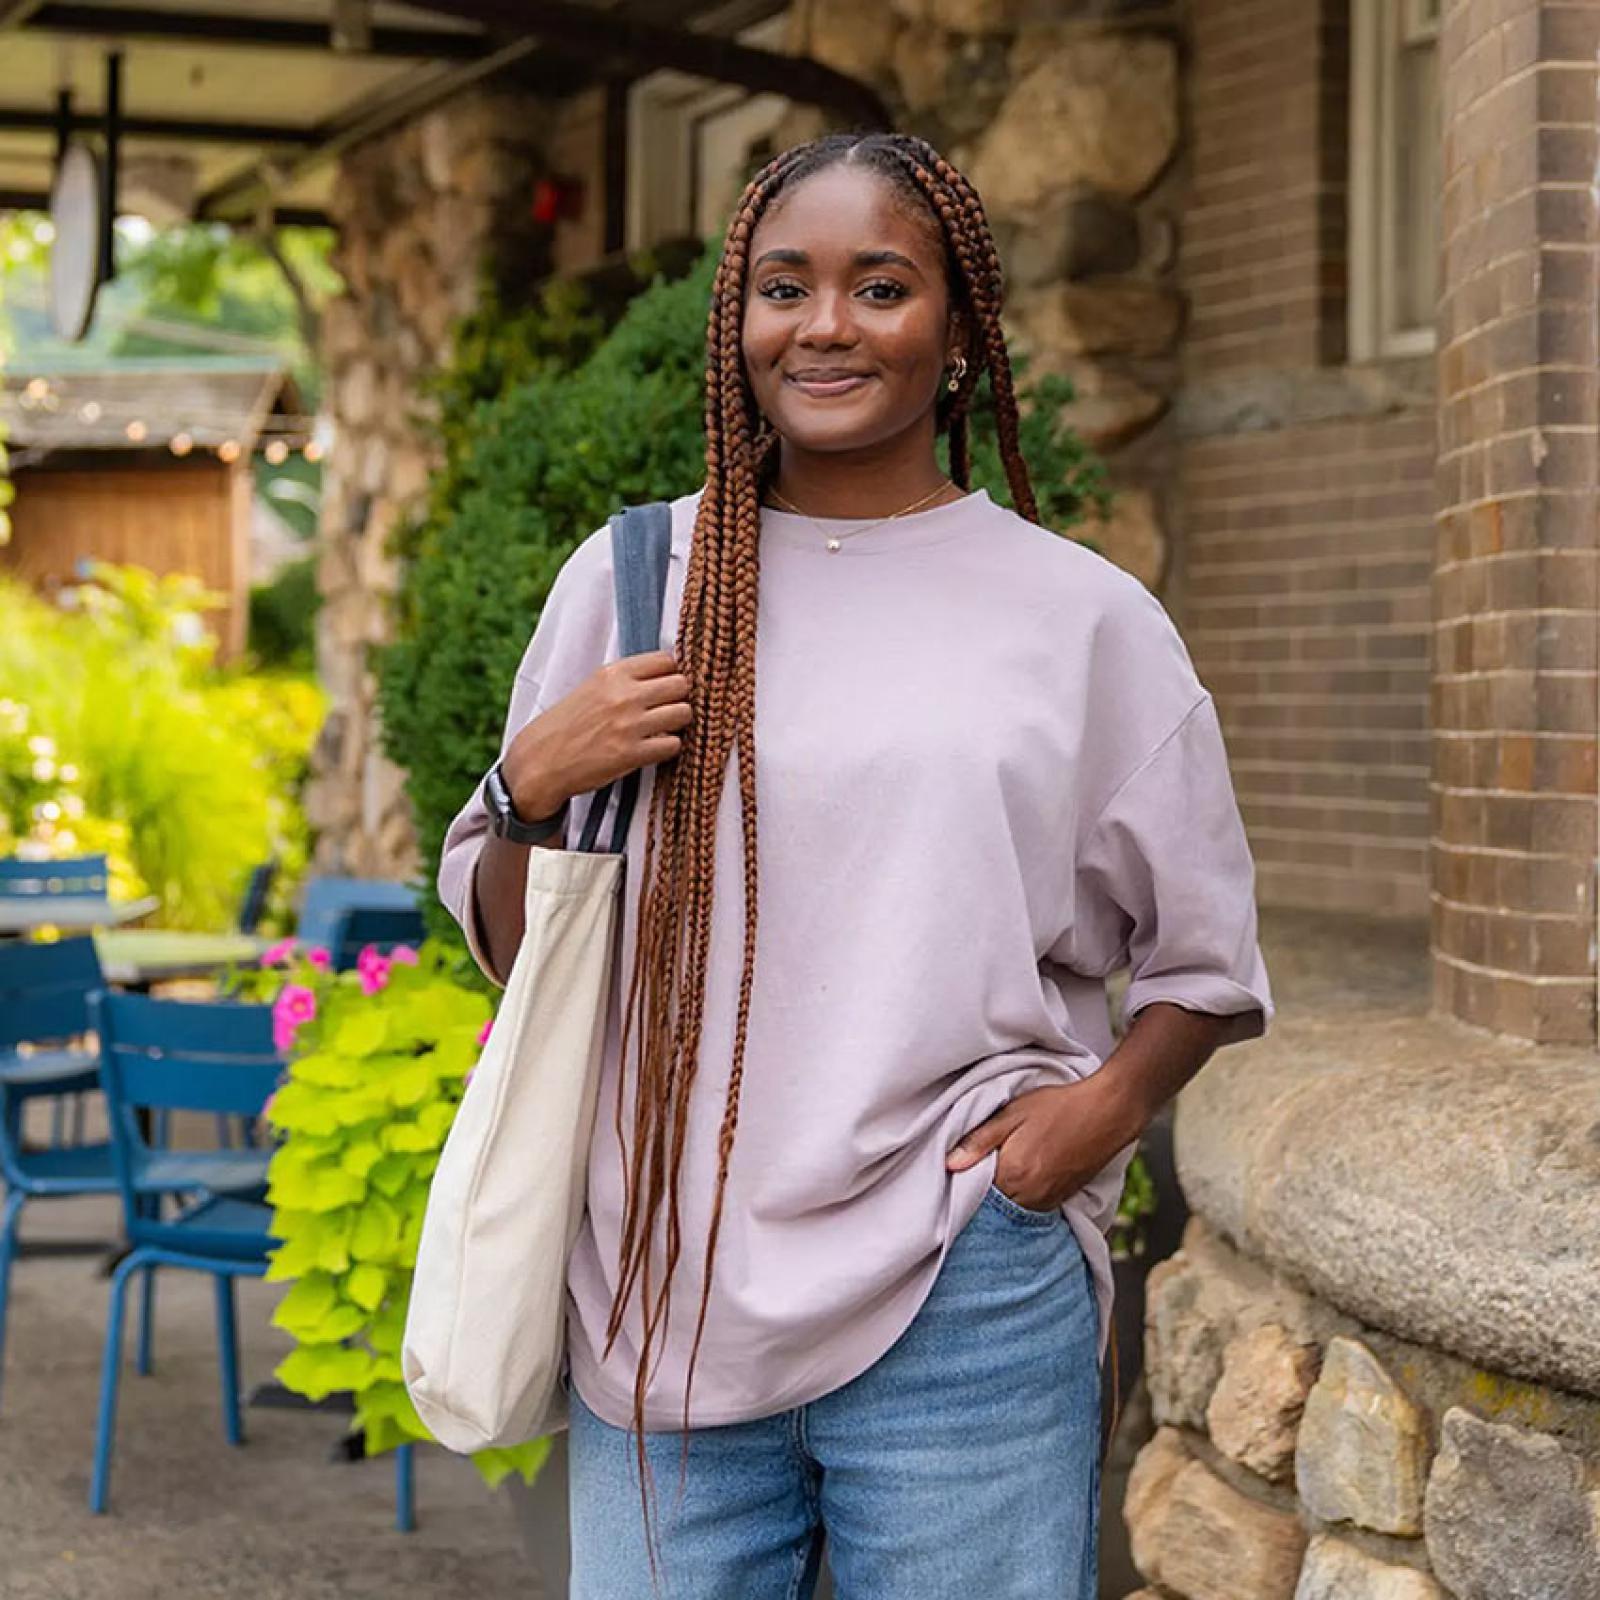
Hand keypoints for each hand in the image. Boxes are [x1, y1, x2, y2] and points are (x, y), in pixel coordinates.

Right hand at [502, 651, 691, 819]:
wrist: (541, 759)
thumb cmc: (569, 724)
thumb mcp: (594, 687)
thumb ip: (628, 679)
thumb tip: (670, 675)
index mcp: (613, 673)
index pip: (667, 659)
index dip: (673, 673)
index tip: (669, 686)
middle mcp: (623, 695)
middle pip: (681, 684)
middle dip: (680, 697)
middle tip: (669, 709)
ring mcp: (629, 724)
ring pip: (684, 713)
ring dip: (679, 723)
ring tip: (664, 729)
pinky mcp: (631, 754)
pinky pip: (674, 744)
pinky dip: (669, 747)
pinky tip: (654, 748)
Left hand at [945, 1075, 1142, 1211]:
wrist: (1108, 1111)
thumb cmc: (1059, 1107)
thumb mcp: (1013, 1113)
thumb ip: (979, 1140)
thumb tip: (949, 1164)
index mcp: (1013, 1174)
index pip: (975, 1197)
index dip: (965, 1186)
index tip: (958, 1177)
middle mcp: (1030, 1196)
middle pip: (994, 1208)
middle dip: (982, 1198)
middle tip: (976, 1179)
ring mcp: (1049, 1200)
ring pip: (1014, 1212)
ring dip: (1003, 1202)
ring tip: (1000, 1178)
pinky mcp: (1063, 1199)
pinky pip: (1034, 1210)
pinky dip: (1023, 1201)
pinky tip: (1021, 1183)